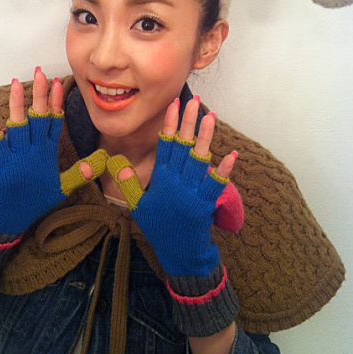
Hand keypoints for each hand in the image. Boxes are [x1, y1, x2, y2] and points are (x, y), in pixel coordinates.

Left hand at [0, 68, 105, 234]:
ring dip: (16, 104)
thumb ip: (80, 173)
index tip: (57, 84)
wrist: (9, 219)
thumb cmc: (34, 201)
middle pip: (38, 118)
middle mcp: (34, 153)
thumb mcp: (61, 189)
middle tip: (40, 73)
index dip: (55, 103)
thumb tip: (102, 161)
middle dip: (39, 95)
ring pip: (17, 126)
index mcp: (48, 155)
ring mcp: (16, 157)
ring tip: (16, 82)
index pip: (54, 123)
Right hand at [106, 96, 237, 276]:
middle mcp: (176, 182)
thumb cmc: (159, 227)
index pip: (165, 145)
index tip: (174, 105)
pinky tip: (232, 154)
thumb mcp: (138, 206)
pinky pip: (216, 183)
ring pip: (199, 159)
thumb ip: (129, 184)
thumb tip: (120, 164)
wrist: (178, 252)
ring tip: (210, 115)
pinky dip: (224, 170)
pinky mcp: (207, 202)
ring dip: (205, 137)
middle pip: (183, 146)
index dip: (170, 125)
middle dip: (188, 122)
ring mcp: (192, 191)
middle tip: (194, 101)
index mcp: (161, 179)